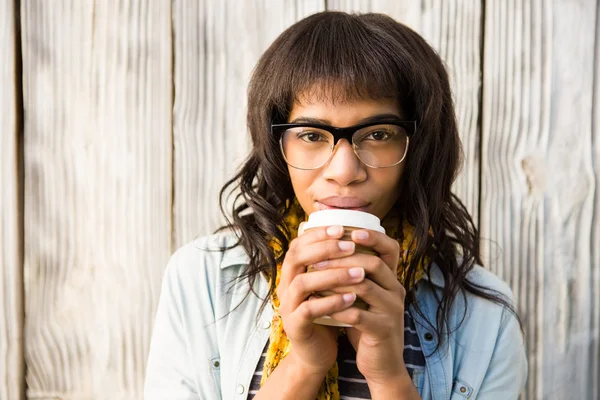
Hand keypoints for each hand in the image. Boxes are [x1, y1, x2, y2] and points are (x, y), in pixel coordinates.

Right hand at [276, 225, 364, 376]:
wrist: (316, 353)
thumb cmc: (325, 314)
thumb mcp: (327, 286)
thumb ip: (331, 265)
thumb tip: (352, 235)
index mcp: (292, 274)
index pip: (298, 245)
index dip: (317, 234)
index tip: (341, 228)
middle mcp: (285, 286)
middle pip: (296, 258)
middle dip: (324, 249)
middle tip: (350, 246)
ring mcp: (288, 306)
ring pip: (302, 283)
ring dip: (332, 275)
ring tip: (359, 273)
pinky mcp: (295, 326)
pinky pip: (309, 310)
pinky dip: (331, 302)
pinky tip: (352, 298)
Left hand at [322, 229, 410, 384]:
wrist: (382, 362)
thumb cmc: (366, 324)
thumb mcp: (364, 296)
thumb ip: (354, 274)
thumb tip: (328, 247)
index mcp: (391, 279)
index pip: (391, 248)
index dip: (373, 237)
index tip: (349, 231)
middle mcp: (396, 291)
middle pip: (373, 263)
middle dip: (343, 258)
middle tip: (317, 259)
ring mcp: (392, 310)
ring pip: (365, 287)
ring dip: (336, 281)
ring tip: (314, 278)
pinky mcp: (383, 330)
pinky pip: (359, 315)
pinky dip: (337, 307)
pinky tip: (319, 305)